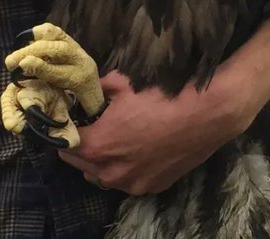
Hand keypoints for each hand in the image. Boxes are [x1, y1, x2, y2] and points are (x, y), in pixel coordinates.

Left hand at [57, 71, 246, 195]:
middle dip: (79, 147)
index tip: (67, 120)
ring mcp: (133, 183)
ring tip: (110, 142)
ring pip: (104, 177)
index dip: (65, 130)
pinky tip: (135, 151)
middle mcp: (111, 172)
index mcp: (98, 145)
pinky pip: (129, 181)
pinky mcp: (152, 187)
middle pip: (81, 164)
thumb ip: (99, 88)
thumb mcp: (123, 83)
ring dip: (101, 162)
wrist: (205, 114)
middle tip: (86, 129)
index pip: (65, 144)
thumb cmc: (161, 96)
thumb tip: (88, 88)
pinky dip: (126, 169)